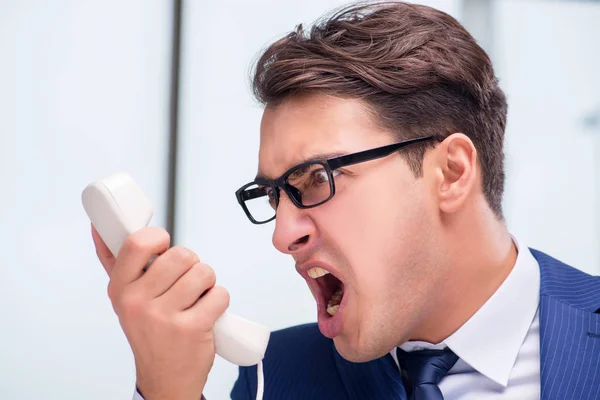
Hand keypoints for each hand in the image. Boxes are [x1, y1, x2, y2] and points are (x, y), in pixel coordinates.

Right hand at [92, 225, 228, 399]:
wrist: (165, 379)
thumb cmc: (149, 331)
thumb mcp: (125, 299)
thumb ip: (114, 261)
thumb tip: (99, 227)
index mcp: (120, 289)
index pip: (138, 242)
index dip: (158, 237)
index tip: (163, 246)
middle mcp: (137, 302)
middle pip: (182, 254)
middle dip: (192, 265)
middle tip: (185, 283)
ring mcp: (164, 317)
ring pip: (204, 272)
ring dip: (208, 283)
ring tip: (196, 298)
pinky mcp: (191, 329)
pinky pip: (219, 294)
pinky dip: (219, 301)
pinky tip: (206, 313)